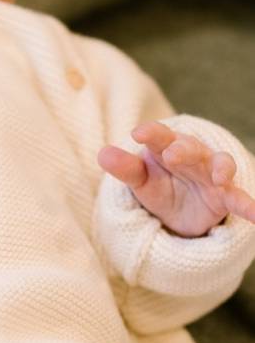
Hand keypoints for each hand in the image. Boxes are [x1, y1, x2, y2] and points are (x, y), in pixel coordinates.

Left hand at [97, 121, 254, 237]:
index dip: (151, 133)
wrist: (178, 208)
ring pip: (220, 166)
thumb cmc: (157, 183)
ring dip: (221, 167)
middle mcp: (192, 157)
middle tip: (173, 153)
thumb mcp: (139, 179)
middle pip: (190, 149)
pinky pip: (238, 198)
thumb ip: (124, 167)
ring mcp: (211, 175)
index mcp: (167, 147)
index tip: (138, 133)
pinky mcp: (224, 196)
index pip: (159, 137)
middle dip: (184, 149)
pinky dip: (249, 205)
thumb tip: (102, 154)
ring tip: (220, 176)